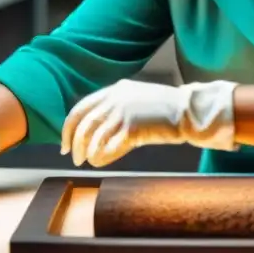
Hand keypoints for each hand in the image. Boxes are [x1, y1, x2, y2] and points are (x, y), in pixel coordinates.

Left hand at [60, 78, 238, 167]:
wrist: (188, 111)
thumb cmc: (164, 110)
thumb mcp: (136, 100)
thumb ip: (116, 109)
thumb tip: (96, 131)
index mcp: (114, 90)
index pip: (80, 108)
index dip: (69, 128)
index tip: (65, 143)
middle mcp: (115, 98)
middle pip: (83, 123)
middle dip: (75, 143)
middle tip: (74, 158)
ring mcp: (123, 112)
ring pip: (93, 136)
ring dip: (87, 152)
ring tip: (88, 162)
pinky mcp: (133, 127)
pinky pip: (108, 146)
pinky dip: (101, 156)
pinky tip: (100, 162)